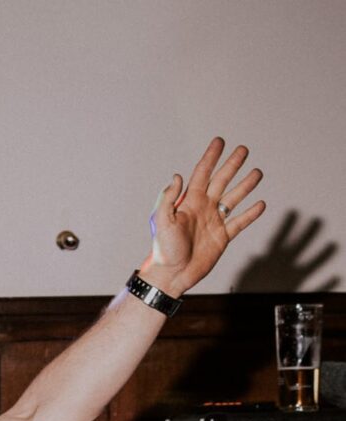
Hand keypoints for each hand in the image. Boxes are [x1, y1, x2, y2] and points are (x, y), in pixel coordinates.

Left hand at [141, 137, 265, 297]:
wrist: (172, 276)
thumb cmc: (163, 251)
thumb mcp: (161, 221)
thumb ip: (168, 199)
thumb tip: (177, 176)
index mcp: (189, 202)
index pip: (202, 173)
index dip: (211, 157)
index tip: (220, 141)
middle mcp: (203, 209)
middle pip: (221, 181)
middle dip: (232, 165)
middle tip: (243, 150)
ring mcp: (214, 222)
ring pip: (234, 199)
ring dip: (245, 186)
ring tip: (257, 173)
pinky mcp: (222, 238)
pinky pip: (239, 222)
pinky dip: (251, 214)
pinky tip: (261, 204)